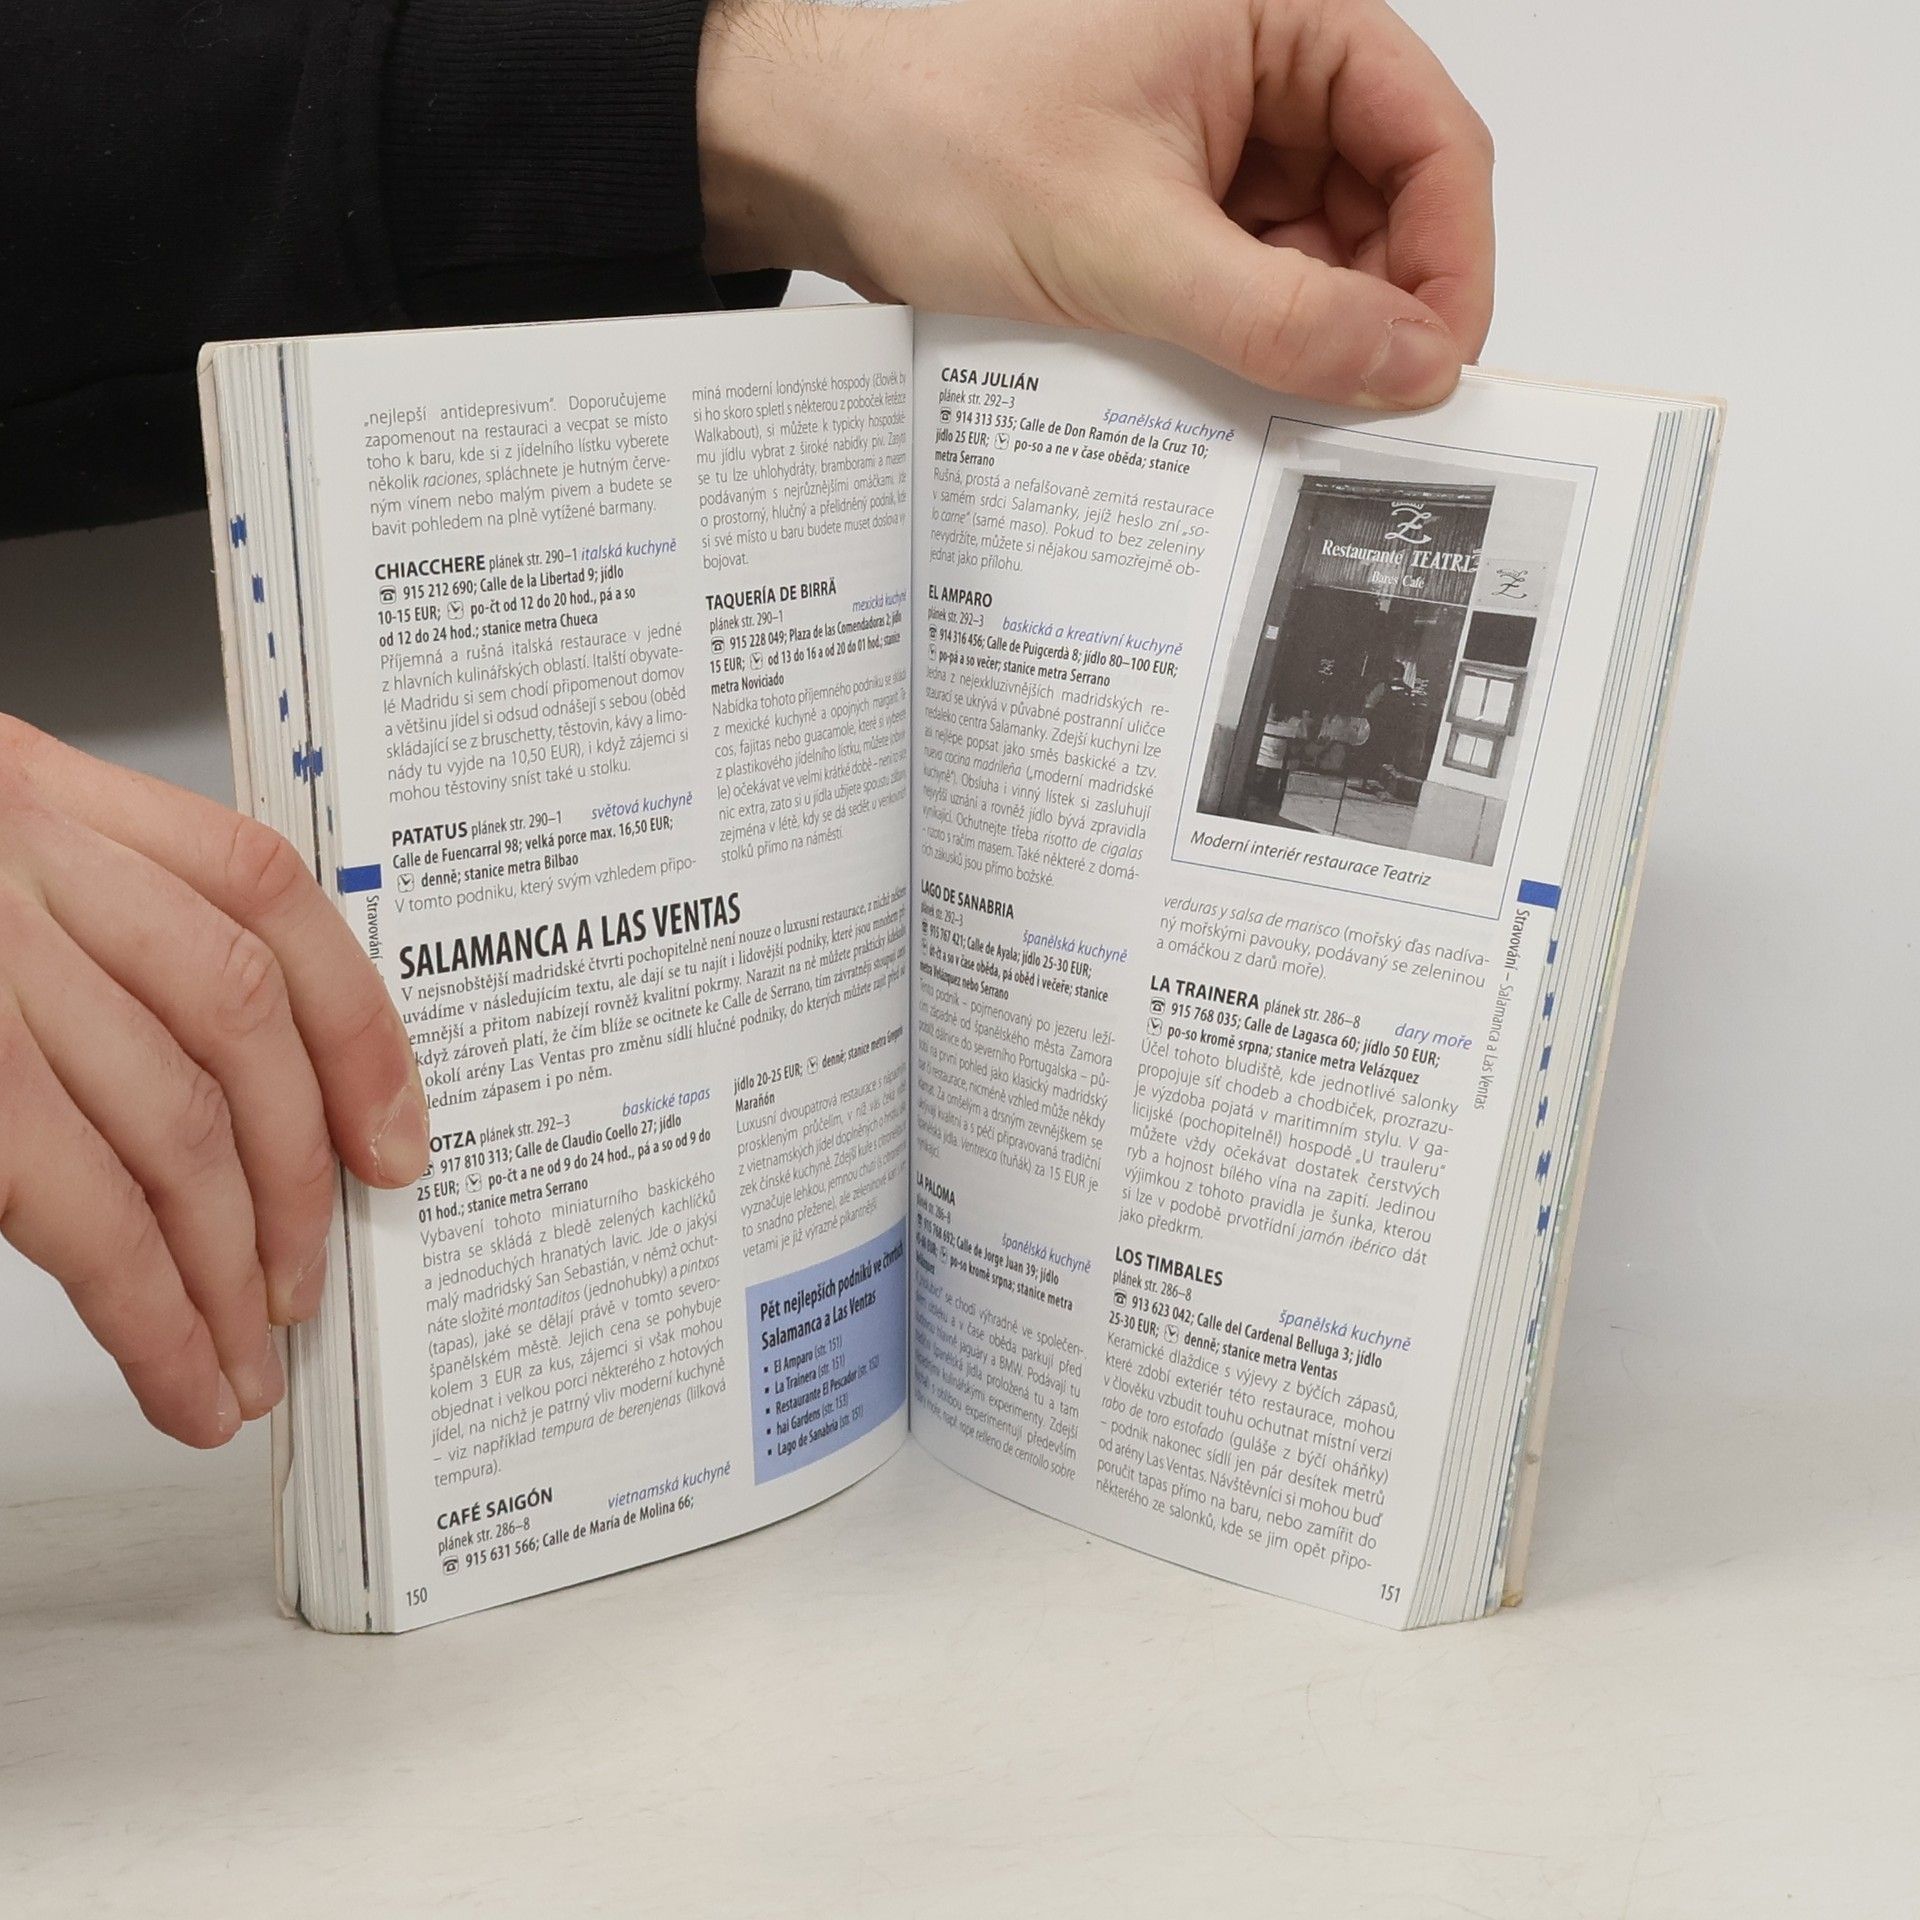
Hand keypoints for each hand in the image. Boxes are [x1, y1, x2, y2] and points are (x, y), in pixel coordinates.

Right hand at [0, 718, 429, 1445]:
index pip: (263, 895)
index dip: (356, 1024)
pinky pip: (66, 1193)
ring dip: (223, 1262)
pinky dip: (138, 1299)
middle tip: (305, 1281)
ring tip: (243, 1357)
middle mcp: (13, 859)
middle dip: (291, 1175)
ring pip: (165, 1122)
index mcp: (38, 793)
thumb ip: (70, 939)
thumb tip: (214, 1111)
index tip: (396, 1133)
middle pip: (236, 1024)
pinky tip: (173, 1363)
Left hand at [699, 0, 1493, 406]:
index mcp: (1281, 19)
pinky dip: (1251, 343)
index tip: (1437, 368)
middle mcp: (1266, 74)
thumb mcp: (1127, 243)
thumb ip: (1281, 316)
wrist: (822, 164)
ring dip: (1307, 338)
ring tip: (1269, 403)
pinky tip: (1224, 387)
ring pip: (1324, 259)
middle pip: (1389, 207)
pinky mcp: (1180, 209)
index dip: (1449, 259)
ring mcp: (1225, 147)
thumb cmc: (941, 142)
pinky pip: (1255, 285)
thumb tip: (1411, 367)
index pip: (1429, 136)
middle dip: (1376, 312)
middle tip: (1355, 414)